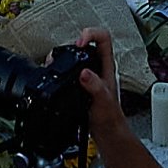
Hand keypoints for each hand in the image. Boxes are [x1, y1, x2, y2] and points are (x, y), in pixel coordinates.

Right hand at [66, 26, 130, 142]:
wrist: (106, 133)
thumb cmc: (110, 118)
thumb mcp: (103, 101)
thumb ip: (94, 86)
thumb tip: (84, 73)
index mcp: (107, 66)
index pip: (103, 38)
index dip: (90, 34)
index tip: (79, 43)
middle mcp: (99, 68)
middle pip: (88, 43)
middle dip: (74, 42)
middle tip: (65, 50)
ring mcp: (90, 75)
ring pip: (78, 56)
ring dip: (67, 55)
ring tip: (57, 60)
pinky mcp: (81, 84)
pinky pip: (71, 69)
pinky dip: (62, 69)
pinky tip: (57, 75)